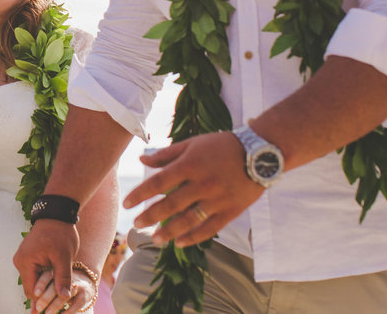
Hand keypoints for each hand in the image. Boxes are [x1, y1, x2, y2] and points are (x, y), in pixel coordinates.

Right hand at [14, 219, 79, 302]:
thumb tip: (64, 297)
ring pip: (33, 281)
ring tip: (56, 299)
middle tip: (53, 311)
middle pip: (31, 288)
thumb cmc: (60, 233)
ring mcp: (23, 258)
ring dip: (44, 288)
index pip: (32, 291)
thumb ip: (62, 278)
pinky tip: (53, 286)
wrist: (56, 214)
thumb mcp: (64, 257)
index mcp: (25, 262)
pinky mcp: (28, 256)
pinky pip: (34, 273)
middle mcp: (20, 261)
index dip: (41, 304)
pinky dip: (43, 279)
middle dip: (43, 298)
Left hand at [31, 269, 94, 313]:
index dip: (41, 284)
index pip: (47, 275)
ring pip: (67, 294)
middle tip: (38, 307)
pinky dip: (69, 310)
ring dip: (56, 304)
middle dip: (46, 297)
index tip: (34, 294)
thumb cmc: (63, 286)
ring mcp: (77, 284)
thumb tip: (32, 312)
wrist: (86, 282)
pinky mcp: (85, 294)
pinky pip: (78, 303)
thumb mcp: (53, 287)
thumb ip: (41, 297)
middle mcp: (66, 276)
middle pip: (56, 285)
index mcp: (56, 271)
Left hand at [124, 131, 263, 246]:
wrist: (259, 153)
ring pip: (188, 221)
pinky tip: (180, 243)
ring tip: (154, 239)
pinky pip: (209, 228)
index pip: (158, 183)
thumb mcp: (192, 144)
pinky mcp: (230, 211)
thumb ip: (166, 154)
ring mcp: (217, 199)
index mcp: (190, 165)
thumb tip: (142, 159)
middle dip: (150, 216)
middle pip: (170, 205)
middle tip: (136, 224)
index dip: (140, 195)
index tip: (127, 204)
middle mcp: (202, 184)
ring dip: (169, 232)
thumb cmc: (221, 145)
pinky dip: (193, 237)